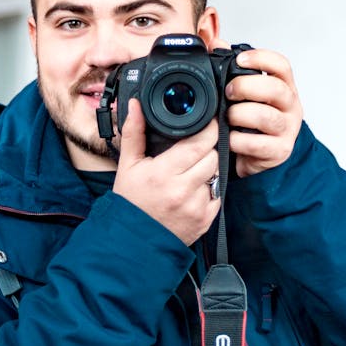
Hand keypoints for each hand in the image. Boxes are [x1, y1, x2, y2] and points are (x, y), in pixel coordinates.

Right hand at [112, 99, 221, 245]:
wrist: (133, 240)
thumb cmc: (130, 201)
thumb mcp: (127, 165)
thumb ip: (134, 132)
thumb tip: (136, 106)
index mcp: (164, 173)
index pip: (200, 143)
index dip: (208, 129)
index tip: (208, 123)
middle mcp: (183, 190)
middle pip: (212, 156)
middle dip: (205, 150)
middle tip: (191, 152)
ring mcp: (197, 207)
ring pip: (217, 175)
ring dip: (208, 169)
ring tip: (188, 173)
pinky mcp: (206, 220)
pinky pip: (218, 194)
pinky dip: (209, 189)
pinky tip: (192, 191)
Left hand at [214, 40, 303, 177]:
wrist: (258, 157)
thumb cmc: (251, 122)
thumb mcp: (244, 94)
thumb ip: (230, 68)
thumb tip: (216, 43)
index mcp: (284, 87)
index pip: (282, 66)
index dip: (261, 58)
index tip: (240, 59)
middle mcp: (290, 106)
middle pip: (276, 89)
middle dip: (246, 87)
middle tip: (228, 92)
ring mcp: (287, 130)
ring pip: (266, 116)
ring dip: (240, 114)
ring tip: (227, 117)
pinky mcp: (279, 151)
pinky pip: (257, 144)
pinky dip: (238, 140)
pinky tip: (229, 139)